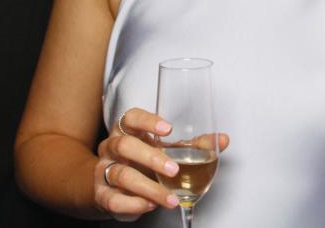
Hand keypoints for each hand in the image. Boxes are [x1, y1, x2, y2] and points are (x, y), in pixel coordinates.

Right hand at [94, 107, 227, 220]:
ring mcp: (104, 171)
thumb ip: (194, 145)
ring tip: (170, 199)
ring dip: (149, 188)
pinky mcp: (101, 195)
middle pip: (125, 146)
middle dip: (151, 157)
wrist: (107, 185)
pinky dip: (133, 204)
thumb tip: (222, 140)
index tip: (167, 128)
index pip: (131, 118)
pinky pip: (114, 200)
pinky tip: (150, 206)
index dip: (147, 121)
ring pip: (121, 175)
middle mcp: (112, 148)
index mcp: (128, 131)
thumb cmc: (141, 162)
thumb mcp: (165, 150)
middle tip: (174, 169)